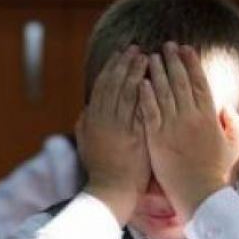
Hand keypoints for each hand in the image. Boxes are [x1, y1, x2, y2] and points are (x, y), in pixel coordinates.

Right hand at [76, 45, 150, 222]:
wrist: (111, 190)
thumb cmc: (101, 170)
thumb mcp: (85, 145)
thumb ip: (84, 125)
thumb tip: (85, 111)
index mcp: (92, 118)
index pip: (102, 85)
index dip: (111, 67)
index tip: (120, 54)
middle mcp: (104, 119)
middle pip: (115, 83)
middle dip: (125, 63)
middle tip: (137, 48)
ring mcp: (119, 126)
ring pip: (127, 91)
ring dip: (137, 72)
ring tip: (148, 56)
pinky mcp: (134, 135)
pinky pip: (140, 108)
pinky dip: (146, 91)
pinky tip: (154, 79)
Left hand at [140, 42, 238, 218]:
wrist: (199, 192)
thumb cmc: (215, 171)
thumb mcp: (233, 145)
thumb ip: (234, 123)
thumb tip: (227, 107)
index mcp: (209, 116)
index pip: (200, 82)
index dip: (192, 63)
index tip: (186, 49)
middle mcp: (191, 117)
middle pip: (180, 81)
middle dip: (173, 60)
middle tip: (167, 45)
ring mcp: (173, 127)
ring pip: (164, 93)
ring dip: (157, 72)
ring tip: (151, 56)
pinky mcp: (157, 138)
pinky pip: (150, 112)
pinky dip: (145, 95)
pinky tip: (141, 82)